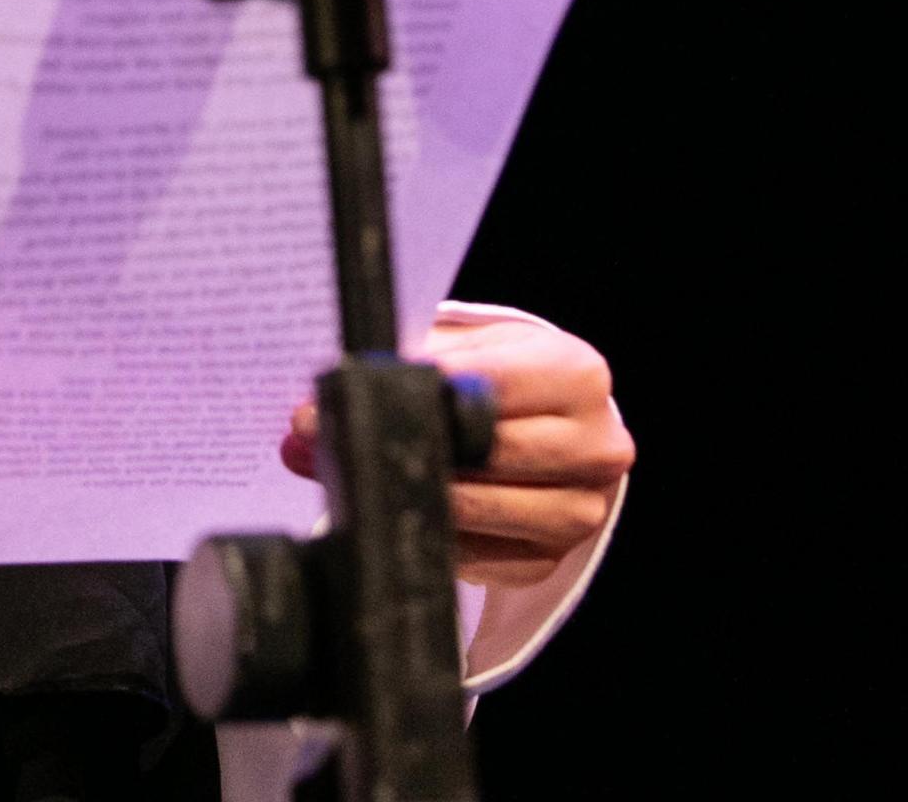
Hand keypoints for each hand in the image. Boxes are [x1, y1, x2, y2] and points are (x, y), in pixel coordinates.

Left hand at [280, 313, 632, 587]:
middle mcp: (595, 447)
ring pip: (474, 510)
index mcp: (579, 377)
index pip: (492, 383)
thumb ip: (410, 361)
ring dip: (398, 490)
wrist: (555, 432)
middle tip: (312, 435)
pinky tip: (385, 504)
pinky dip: (419, 528)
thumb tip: (317, 404)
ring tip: (335, 469)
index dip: (417, 385)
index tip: (349, 388)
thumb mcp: (477, 347)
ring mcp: (577, 512)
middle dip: (399, 441)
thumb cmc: (506, 380)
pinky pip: (468, 555)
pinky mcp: (545, 560)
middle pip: (487, 452)